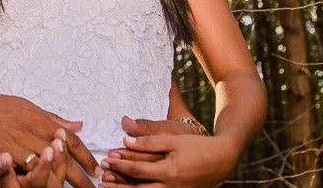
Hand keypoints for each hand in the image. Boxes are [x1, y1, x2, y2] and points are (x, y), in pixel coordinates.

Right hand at [0, 92, 98, 187]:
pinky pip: (19, 174)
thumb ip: (53, 119)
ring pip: (44, 171)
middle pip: (62, 159)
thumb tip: (77, 125)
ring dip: (58, 183)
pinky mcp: (0, 157)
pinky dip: (31, 182)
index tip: (98, 170)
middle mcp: (32, 134)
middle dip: (80, 177)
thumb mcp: (28, 108)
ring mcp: (16, 147)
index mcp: (41, 121)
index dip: (86, 157)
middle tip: (94, 187)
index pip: (71, 141)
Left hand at [100, 127, 240, 187]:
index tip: (107, 159)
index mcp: (169, 172)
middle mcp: (170, 187)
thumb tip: (126, 140)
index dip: (120, 165)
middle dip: (118, 185)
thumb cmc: (197, 147)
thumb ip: (149, 141)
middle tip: (101, 180)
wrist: (221, 161)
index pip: (138, 171)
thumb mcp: (173, 140)